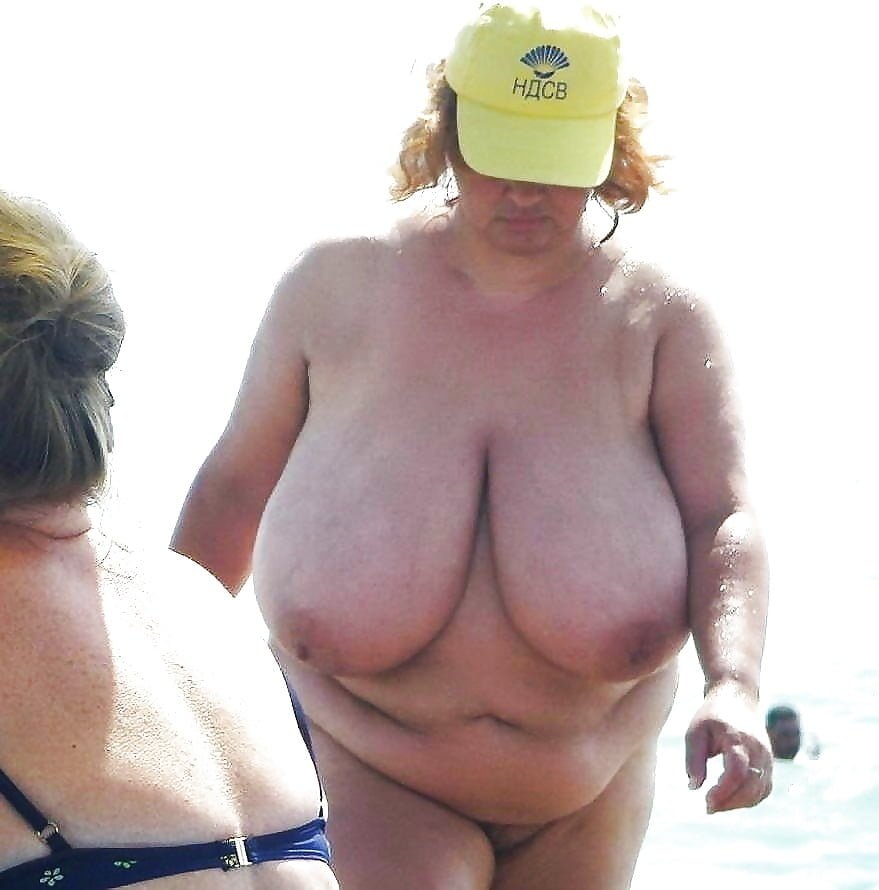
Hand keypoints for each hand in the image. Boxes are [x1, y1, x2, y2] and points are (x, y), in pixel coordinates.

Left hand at [685, 684, 772, 813]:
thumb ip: (694, 759)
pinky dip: (749, 799)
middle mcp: (758, 750)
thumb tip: (694, 787)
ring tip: (715, 803)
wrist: (737, 697)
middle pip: (751, 787)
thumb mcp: (696, 732)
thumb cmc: (712, 715)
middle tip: (708, 807)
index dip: (723, 792)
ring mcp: (767, 758)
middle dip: (730, 802)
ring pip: (760, 791)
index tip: (706, 801)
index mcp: (738, 739)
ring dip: (739, 803)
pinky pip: (764, 789)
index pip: (737, 773)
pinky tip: (730, 799)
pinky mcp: (769, 763)